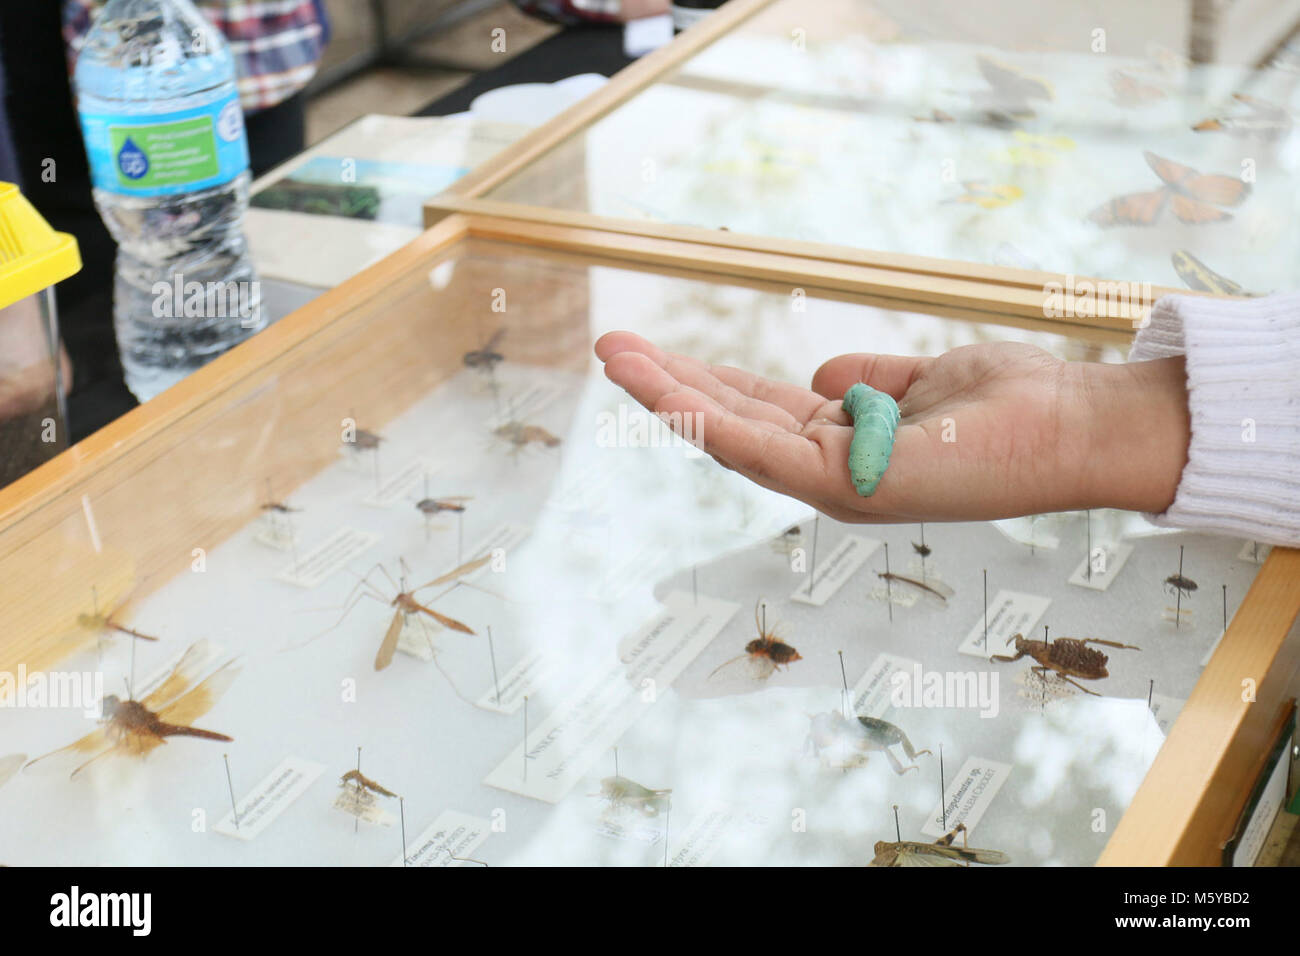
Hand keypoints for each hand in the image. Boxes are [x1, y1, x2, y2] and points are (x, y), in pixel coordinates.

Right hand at [594, 331, 1188, 522]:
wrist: (1071, 427)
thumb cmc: (1010, 405)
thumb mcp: (920, 380)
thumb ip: (867, 380)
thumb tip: (819, 375)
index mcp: (843, 446)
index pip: (755, 411)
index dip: (700, 380)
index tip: (651, 351)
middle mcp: (829, 472)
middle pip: (730, 423)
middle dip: (666, 386)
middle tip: (609, 348)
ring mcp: (836, 485)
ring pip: (732, 438)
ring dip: (669, 397)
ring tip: (616, 358)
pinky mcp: (850, 488)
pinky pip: (765, 452)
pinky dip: (713, 424)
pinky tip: (669, 395)